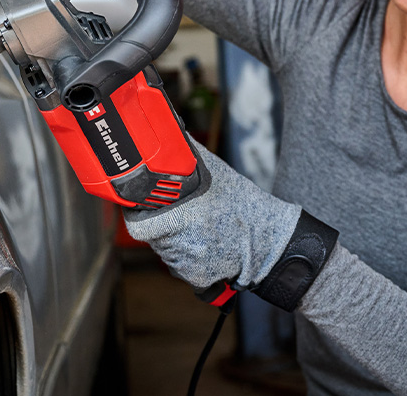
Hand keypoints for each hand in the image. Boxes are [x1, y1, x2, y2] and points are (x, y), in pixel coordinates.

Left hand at [123, 140, 301, 290]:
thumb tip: (165, 129)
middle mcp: (180, 242)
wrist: (267, 239)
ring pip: (164, 251)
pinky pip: (178, 267)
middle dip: (158, 224)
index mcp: (179, 215)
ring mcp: (188, 262)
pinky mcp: (196, 277)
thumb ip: (185, 153)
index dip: (138, 215)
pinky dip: (186, 258)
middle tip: (177, 214)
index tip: (142, 207)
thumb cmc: (239, 202)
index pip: (138, 224)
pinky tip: (203, 244)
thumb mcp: (211, 171)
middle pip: (151, 236)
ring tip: (196, 228)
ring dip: (172, 241)